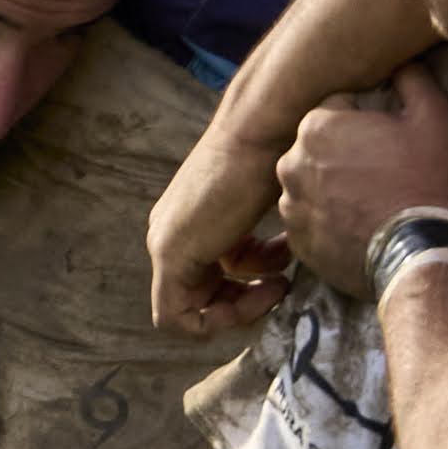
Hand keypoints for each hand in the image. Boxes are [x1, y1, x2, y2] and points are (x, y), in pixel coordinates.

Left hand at [147, 124, 292, 333]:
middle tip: (282, 286)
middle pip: (201, 297)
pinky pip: (179, 318)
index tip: (282, 276)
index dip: (247, 291)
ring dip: (242, 309)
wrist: (262, 129)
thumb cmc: (274, 156)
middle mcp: (169, 233)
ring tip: (281, 283)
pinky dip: (223, 319)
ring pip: (192, 311)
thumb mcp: (267, 207)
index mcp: (188, 222)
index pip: (210, 278)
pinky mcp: (169, 254)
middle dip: (245, 303)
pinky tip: (266, 290)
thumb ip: (264, 240)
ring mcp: (164, 243)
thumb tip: (283, 262)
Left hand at [275, 63, 447, 294]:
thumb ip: (413, 81)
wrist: (414, 253)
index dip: (363, 118)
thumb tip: (402, 64)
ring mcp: (289, 203)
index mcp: (316, 126)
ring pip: (309, 180)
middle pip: (317, 144)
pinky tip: (355, 221)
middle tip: (377, 170)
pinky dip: (325, 216)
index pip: (336, 107)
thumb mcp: (432, 119)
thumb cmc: (422, 182)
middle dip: (342, 151)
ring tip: (366, 198)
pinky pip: (308, 215)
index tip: (384, 137)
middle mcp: (290, 162)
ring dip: (330, 184)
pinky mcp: (295, 237)